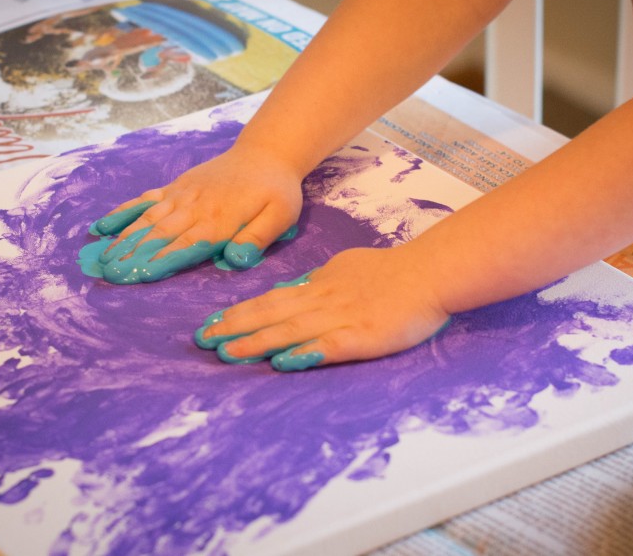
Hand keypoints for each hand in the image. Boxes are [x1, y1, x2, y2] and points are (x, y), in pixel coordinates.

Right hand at [83, 146, 303, 283]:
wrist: (265, 153)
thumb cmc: (275, 190)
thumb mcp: (281, 215)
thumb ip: (258, 237)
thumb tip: (236, 260)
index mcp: (220, 219)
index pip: (185, 245)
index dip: (159, 262)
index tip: (136, 276)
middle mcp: (195, 206)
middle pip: (159, 234)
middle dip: (133, 255)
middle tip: (108, 275)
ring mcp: (182, 195)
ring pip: (148, 218)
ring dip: (124, 239)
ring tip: (102, 259)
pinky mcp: (177, 187)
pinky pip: (146, 199)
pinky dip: (124, 212)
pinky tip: (104, 226)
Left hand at [193, 245, 450, 370]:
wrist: (429, 273)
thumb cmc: (390, 271)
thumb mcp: (344, 268)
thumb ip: (316, 282)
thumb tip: (288, 292)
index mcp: (318, 286)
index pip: (271, 300)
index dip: (239, 313)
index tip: (212, 324)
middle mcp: (322, 302)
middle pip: (271, 314)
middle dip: (234, 329)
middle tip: (203, 340)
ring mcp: (341, 319)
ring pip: (291, 330)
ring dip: (256, 342)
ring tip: (227, 354)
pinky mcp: (362, 338)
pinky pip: (328, 347)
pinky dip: (302, 354)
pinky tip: (281, 363)